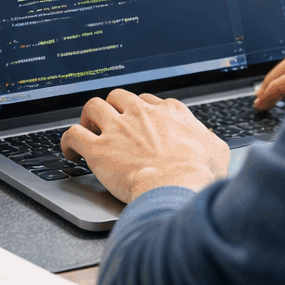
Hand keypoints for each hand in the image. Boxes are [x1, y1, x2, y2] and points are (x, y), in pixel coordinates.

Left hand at [60, 89, 230, 203]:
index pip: (148, 100)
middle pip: (118, 97)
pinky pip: (73, 134)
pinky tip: (69, 151)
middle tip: (110, 124)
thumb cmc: (198, 174)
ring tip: (87, 129)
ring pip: (93, 106)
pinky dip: (67, 141)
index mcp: (168, 112)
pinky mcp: (98, 149)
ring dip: (88, 117)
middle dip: (112, 108)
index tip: (137, 121)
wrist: (176, 186)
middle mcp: (140, 114)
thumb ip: (210, 140)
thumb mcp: (217, 151)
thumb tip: (210, 138)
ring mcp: (117, 128)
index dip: (139, 111)